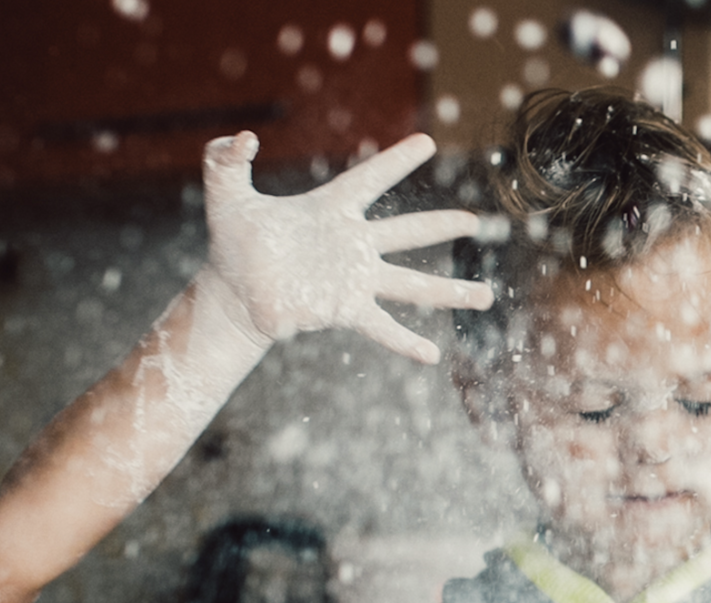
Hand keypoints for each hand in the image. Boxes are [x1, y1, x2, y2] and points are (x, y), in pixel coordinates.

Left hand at [195, 132, 492, 363]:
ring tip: (486, 297)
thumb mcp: (225, 194)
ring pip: (411, 285)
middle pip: (407, 232)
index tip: (426, 143)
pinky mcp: (343, 309)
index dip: (396, 160)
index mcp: (331, 209)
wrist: (231, 293)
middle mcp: (352, 244)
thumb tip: (240, 138)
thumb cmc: (232, 242)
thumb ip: (224, 159)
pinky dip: (405, 342)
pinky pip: (382, 327)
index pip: (370, 179)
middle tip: (476, 221)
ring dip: (449, 292)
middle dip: (442, 225)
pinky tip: (432, 356)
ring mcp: (353, 279)